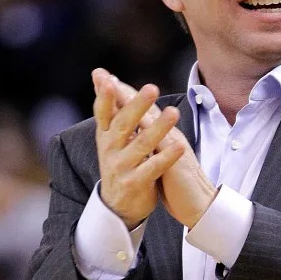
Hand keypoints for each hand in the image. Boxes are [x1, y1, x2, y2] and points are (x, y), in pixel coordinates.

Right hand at [92, 69, 185, 228]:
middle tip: (152, 88)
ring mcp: (122, 167)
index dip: (105, 97)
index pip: (103, 112)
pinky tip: (180, 146)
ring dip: (158, 128)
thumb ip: (110, 106)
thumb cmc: (119, 162)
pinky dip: (167, 157)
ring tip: (174, 113)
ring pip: (141, 145)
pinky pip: (154, 168)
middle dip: (137, 106)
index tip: (109, 79)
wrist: (118, 205)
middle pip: (123, 124)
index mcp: (105, 135)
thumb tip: (100, 74)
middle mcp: (111, 149)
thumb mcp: (110, 135)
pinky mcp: (135, 183)